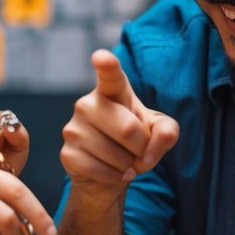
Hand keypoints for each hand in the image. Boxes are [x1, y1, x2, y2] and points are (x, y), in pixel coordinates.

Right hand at [60, 50, 178, 194]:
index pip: (110, 75)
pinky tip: (112, 172)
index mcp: (112, 91)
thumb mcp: (158, 133)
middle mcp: (88, 103)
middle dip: (142, 148)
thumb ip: (168, 132)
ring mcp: (73, 128)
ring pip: (116, 155)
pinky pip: (101, 171)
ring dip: (129, 166)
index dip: (106, 65)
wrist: (109, 172)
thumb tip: (157, 143)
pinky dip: (115, 178)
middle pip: (128, 129)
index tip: (101, 57)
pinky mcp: (67, 153)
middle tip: (138, 152)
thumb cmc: (134, 143)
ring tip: (123, 162)